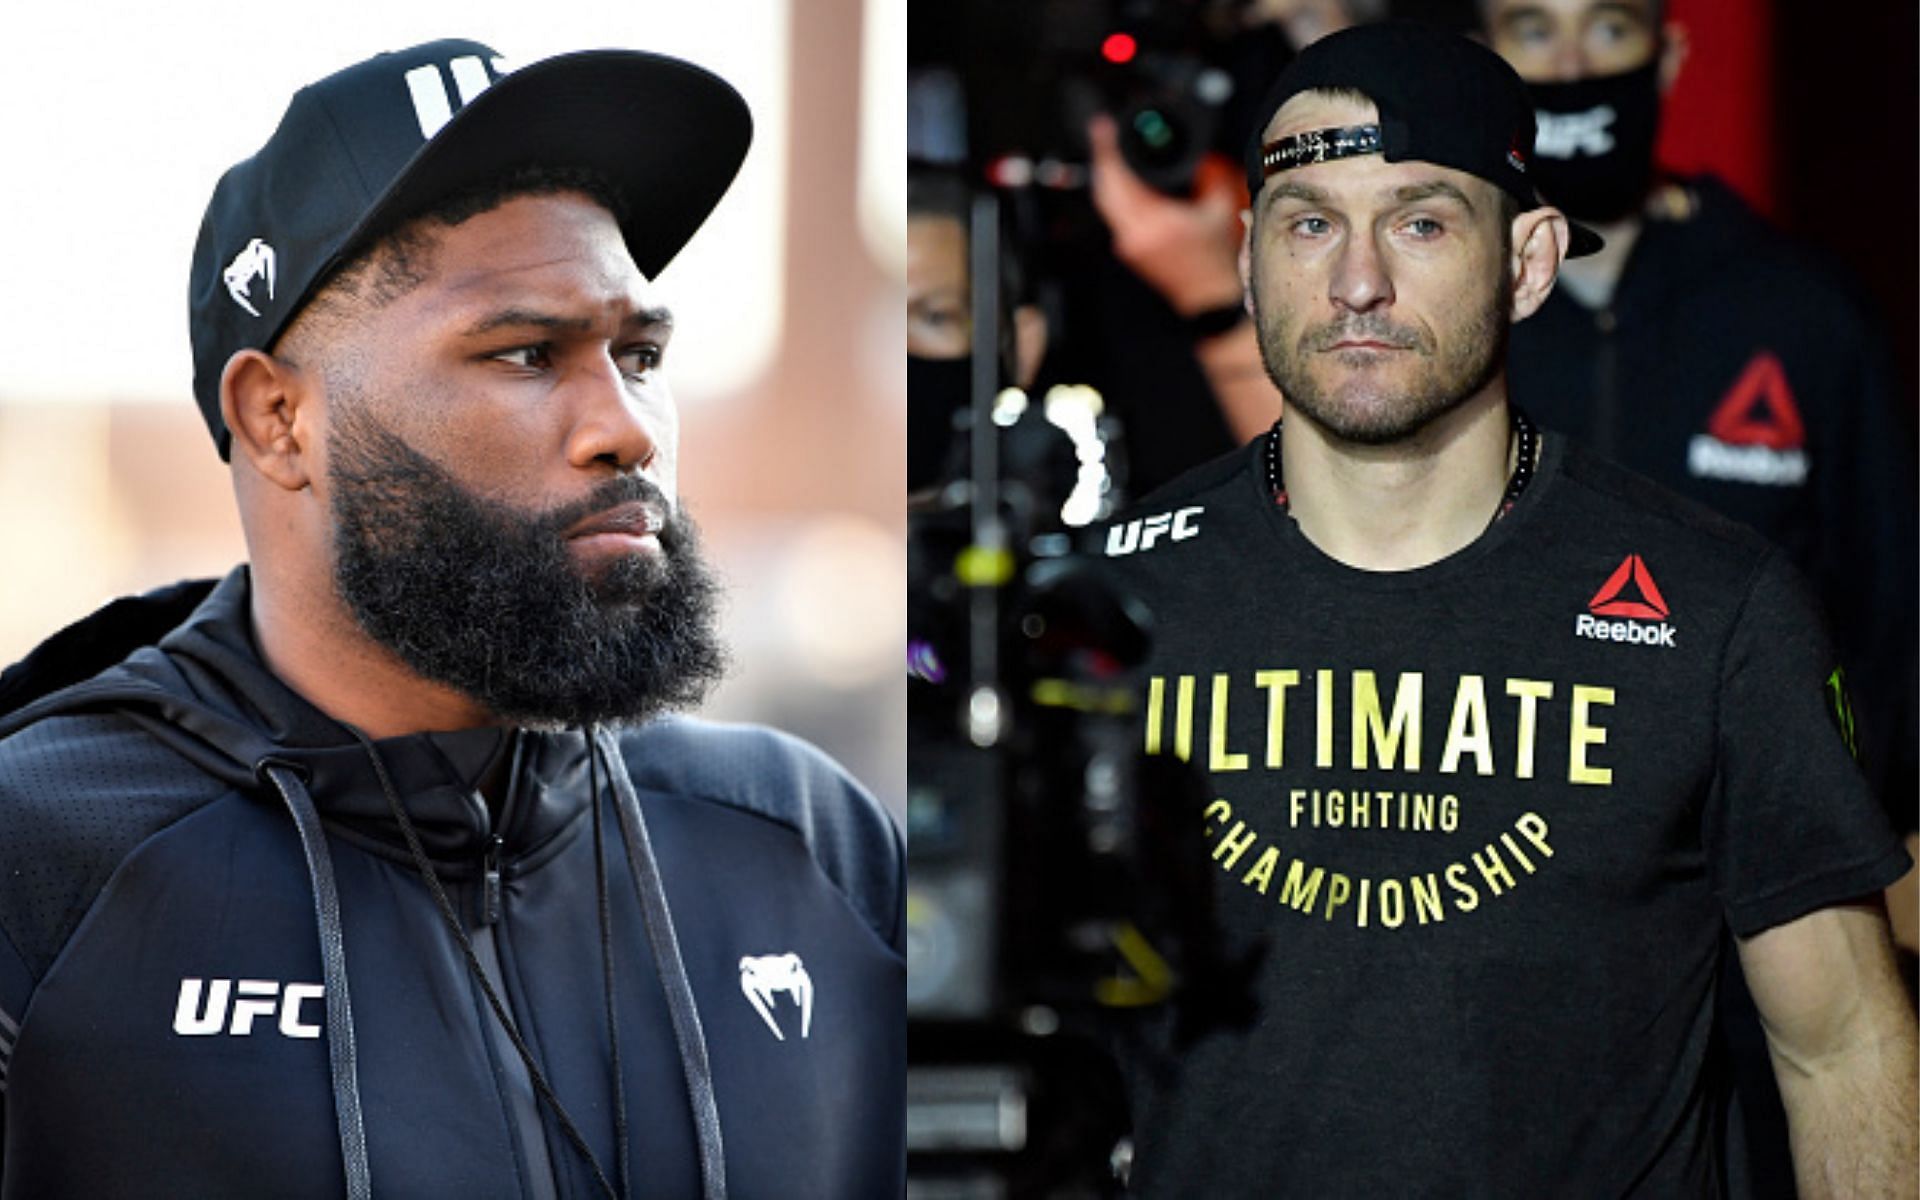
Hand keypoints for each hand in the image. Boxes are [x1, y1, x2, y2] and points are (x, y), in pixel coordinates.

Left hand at [1087, 114, 1247, 316]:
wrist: (1211, 296)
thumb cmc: (1217, 260)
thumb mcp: (1221, 209)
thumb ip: (1211, 176)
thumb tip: (1202, 155)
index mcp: (1155, 222)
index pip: (1118, 179)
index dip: (1107, 150)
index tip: (1103, 128)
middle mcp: (1134, 234)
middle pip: (1103, 189)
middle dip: (1102, 158)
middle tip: (1103, 133)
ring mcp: (1129, 244)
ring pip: (1106, 202)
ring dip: (1106, 175)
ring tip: (1110, 151)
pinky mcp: (1130, 249)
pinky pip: (1114, 214)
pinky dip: (1114, 193)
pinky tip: (1121, 181)